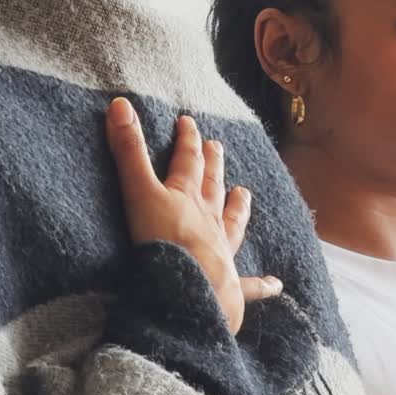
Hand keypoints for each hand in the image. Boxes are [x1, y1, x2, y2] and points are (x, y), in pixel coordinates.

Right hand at [103, 98, 279, 332]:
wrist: (189, 290)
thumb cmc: (163, 241)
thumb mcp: (139, 192)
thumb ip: (129, 152)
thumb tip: (119, 104)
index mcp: (187, 197)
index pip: (188, 161)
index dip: (187, 140)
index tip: (188, 122)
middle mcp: (208, 220)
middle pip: (212, 186)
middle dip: (213, 165)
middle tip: (217, 147)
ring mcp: (221, 251)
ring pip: (232, 224)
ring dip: (238, 208)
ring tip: (245, 193)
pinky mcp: (228, 286)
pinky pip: (248, 285)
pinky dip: (261, 285)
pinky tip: (276, 284)